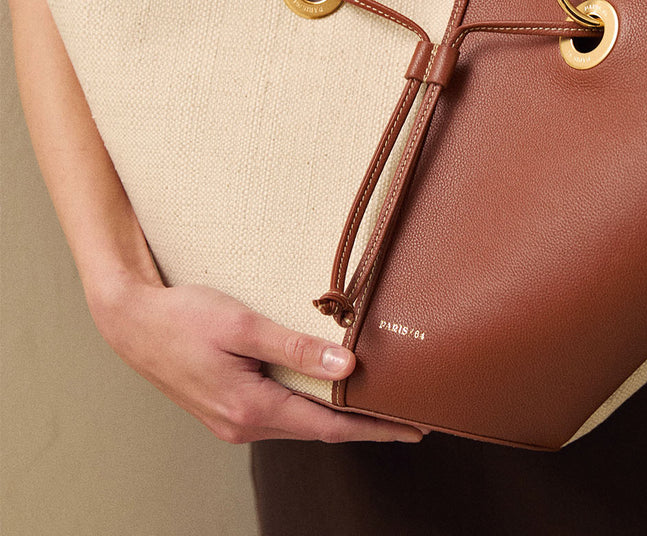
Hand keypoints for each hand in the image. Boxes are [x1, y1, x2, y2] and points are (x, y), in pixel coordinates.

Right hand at [93, 281, 424, 443]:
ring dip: (337, 416)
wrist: (132, 323)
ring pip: (300, 423)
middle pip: (319, 430)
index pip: (330, 427)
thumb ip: (294, 347)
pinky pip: (280, 414)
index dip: (375, 428)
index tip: (413, 427)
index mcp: (252, 408)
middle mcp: (244, 425)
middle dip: (364, 425)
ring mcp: (234, 421)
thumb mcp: (242, 324)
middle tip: (408, 414)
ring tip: (376, 402)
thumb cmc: (184, 318)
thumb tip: (346, 365)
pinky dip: (310, 406)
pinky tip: (325, 390)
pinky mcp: (227, 408)